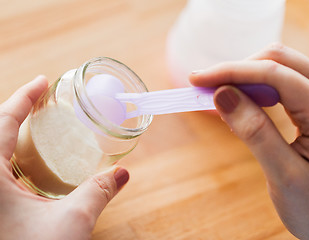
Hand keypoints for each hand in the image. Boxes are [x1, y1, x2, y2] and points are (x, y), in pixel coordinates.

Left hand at [0, 76, 128, 239]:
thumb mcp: (71, 222)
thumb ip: (98, 192)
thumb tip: (122, 174)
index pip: (2, 122)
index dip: (23, 97)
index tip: (42, 81)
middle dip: (16, 111)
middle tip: (42, 100)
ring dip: (12, 134)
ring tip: (37, 125)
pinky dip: (13, 158)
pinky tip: (29, 165)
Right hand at [190, 43, 308, 238]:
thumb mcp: (284, 175)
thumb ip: (254, 132)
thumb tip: (223, 94)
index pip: (272, 74)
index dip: (230, 71)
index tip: (197, 79)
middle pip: (279, 60)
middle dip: (237, 69)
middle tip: (205, 87)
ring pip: (284, 67)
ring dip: (248, 76)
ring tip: (221, 98)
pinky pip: (290, 81)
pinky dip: (261, 87)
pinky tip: (245, 103)